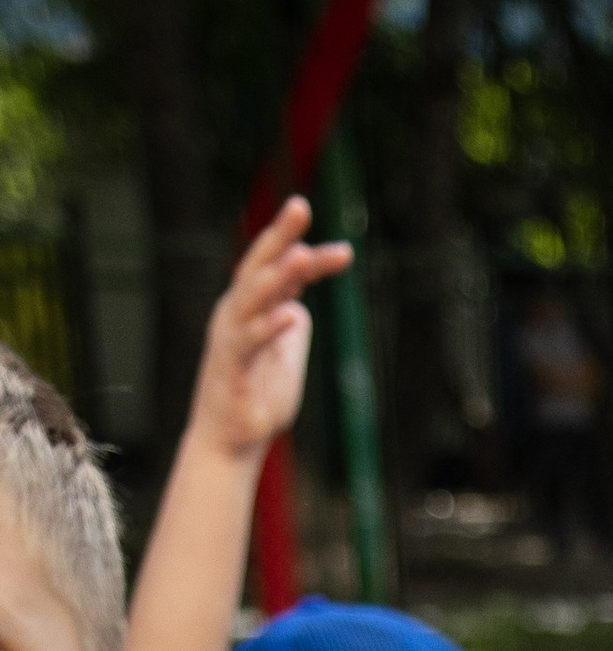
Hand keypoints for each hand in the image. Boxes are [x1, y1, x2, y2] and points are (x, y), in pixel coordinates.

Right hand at [187, 197, 351, 461]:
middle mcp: (235, 313)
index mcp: (250, 308)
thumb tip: (301, 305)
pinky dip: (270, 327)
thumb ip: (291, 327)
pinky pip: (249, 341)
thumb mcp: (284, 357)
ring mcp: (230, 337)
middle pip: (259, 265)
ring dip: (277, 274)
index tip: (344, 251)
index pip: (279, 270)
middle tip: (301, 206)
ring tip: (302, 255)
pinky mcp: (229, 366)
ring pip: (251, 296)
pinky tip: (292, 313)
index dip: (307, 255)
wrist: (231, 444)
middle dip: (280, 235)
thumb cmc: (257, 400)